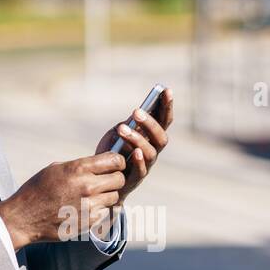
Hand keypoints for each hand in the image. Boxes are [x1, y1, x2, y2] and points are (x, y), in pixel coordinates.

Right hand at [0, 152, 126, 250]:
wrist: (24, 218)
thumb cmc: (37, 190)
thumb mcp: (55, 169)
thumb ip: (79, 165)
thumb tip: (98, 163)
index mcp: (78, 168)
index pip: (114, 160)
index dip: (118, 162)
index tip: (114, 165)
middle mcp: (87, 186)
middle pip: (119, 179)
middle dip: (115, 178)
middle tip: (106, 181)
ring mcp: (90, 205)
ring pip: (114, 197)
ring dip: (107, 195)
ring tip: (92, 195)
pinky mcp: (89, 221)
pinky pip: (104, 212)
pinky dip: (98, 209)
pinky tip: (83, 208)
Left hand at [94, 87, 172, 201]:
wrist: (101, 177)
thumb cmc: (113, 151)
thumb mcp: (118, 133)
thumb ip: (129, 124)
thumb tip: (138, 113)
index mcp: (152, 136)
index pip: (164, 120)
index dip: (167, 106)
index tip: (167, 90)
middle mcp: (153, 150)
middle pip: (161, 137)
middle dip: (150, 124)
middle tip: (136, 112)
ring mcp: (146, 165)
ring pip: (150, 152)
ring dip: (137, 139)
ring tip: (122, 129)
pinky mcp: (136, 178)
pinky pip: (141, 170)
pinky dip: (139, 161)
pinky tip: (134, 152)